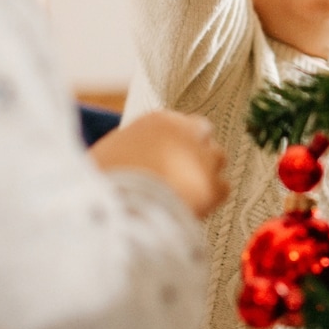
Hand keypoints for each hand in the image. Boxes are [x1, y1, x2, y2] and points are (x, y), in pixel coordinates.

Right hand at [89, 110, 227, 219]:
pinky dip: (211, 197)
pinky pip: (222, 188)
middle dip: (193, 151)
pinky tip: (196, 207)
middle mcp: (185, 132)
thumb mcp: (111, 152)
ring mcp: (202, 158)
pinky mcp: (212, 186)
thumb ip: (132, 148)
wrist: (118, 207)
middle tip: (180, 172)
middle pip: (202, 134)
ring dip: (204, 171)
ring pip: (216, 158)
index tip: (167, 154)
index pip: (178, 123)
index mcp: (158, 121)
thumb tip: (135, 160)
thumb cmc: (106, 182)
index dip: (174, 141)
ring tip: (188, 191)